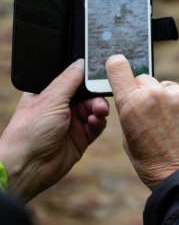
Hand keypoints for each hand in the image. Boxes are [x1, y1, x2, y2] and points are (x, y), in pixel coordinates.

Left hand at [0, 59, 108, 202]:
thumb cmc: (30, 131)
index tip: (100, 76)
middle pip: (88, 94)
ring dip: (99, 109)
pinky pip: (97, 126)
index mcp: (50, 93)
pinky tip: (94, 123)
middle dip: (96, 96)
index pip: (74, 80)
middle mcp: (62, 106)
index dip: (87, 78)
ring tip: (98, 113)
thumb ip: (69, 80)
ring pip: (95, 109)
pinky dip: (98, 123)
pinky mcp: (81, 138)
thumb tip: (81, 62)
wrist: (28, 166)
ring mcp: (72, 122)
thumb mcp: (51, 99)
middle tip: (99, 101)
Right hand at [106, 55, 178, 189]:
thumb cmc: (154, 163)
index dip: (118, 65)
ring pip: (170, 88)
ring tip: (175, 125)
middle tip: (154, 115)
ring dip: (170, 100)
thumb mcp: (129, 138)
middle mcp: (156, 94)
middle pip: (146, 80)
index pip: (118, 67)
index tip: (119, 65)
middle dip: (147, 93)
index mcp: (132, 104)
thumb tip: (136, 96)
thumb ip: (131, 111)